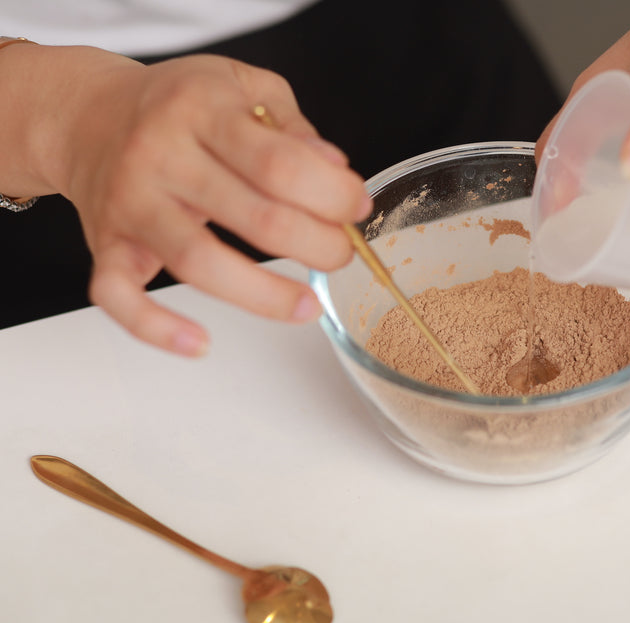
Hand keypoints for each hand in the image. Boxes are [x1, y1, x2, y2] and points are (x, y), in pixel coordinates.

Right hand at [55, 52, 370, 355]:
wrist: (87, 114)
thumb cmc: (178, 105)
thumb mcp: (243, 85)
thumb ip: (293, 126)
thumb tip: (335, 169)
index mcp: (204, 111)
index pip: (281, 163)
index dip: (332, 195)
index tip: (356, 208)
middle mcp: (163, 156)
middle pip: (256, 217)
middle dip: (317, 245)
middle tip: (339, 254)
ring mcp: (132, 204)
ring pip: (199, 263)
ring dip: (263, 295)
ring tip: (306, 305)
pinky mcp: (106, 245)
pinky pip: (118, 296)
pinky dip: (156, 327)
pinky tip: (200, 343)